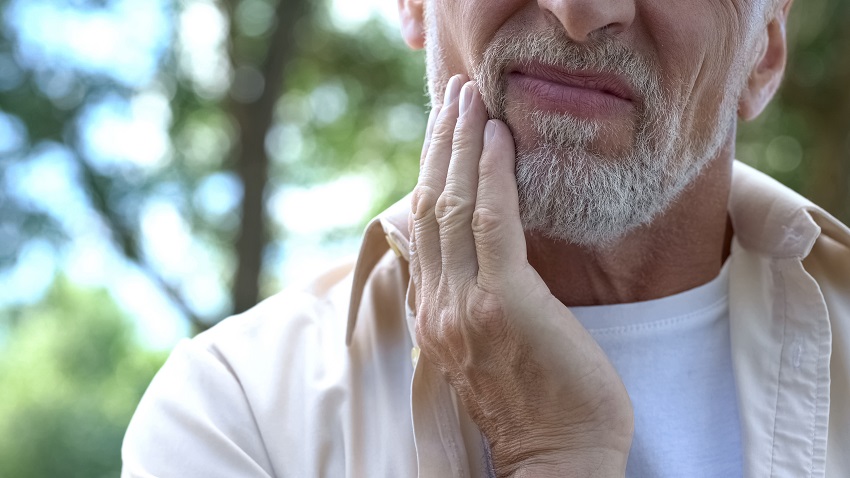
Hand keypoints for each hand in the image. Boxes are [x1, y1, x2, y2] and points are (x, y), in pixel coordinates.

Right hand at [410, 75, 633, 476]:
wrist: (559, 460)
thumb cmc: (538, 405)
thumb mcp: (489, 349)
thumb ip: (473, 299)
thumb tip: (482, 251)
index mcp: (433, 315)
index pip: (422, 228)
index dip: (431, 172)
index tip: (444, 131)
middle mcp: (436, 306)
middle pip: (428, 206)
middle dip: (440, 144)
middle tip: (452, 95)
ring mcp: (463, 304)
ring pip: (452, 206)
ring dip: (461, 145)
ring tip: (470, 99)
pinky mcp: (502, 302)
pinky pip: (491, 223)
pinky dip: (493, 175)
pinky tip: (499, 138)